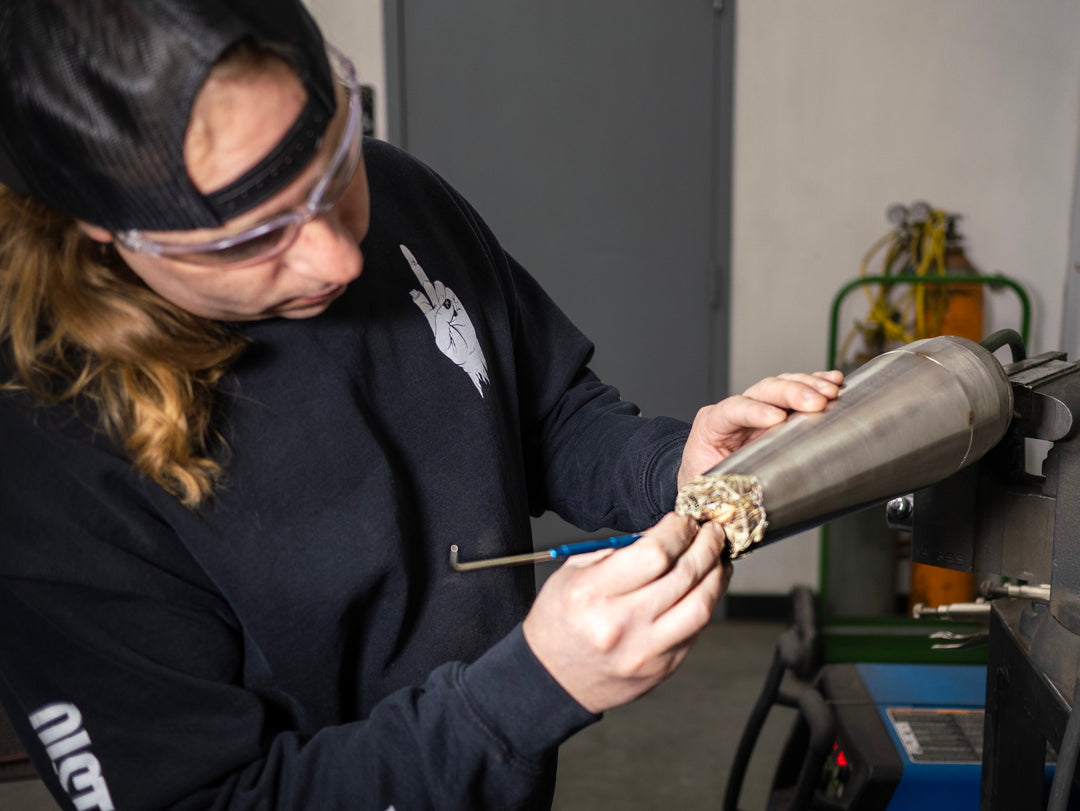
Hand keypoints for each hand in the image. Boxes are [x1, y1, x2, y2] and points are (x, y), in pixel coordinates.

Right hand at [522, 514, 732, 713]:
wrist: (553, 679)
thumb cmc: (560, 621)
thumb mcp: (574, 573)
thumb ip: (617, 552)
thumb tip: (665, 534)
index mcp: (594, 593)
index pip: (654, 553)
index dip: (677, 531)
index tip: (683, 521)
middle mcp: (621, 624)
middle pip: (684, 576)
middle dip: (705, 546)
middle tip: (712, 532)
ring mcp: (645, 651)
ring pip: (701, 606)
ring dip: (717, 575)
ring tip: (718, 558)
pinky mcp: (661, 668)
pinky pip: (696, 630)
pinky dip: (706, 603)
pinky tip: (706, 587)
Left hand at [677, 371, 842, 489]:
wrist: (707, 480)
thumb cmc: (707, 486)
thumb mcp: (709, 489)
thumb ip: (723, 491)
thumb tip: (740, 510)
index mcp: (712, 426)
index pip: (732, 410)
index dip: (754, 411)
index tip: (776, 418)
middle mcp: (734, 411)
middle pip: (762, 392)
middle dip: (791, 393)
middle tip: (816, 402)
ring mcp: (757, 408)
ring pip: (781, 387)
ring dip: (808, 386)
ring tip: (831, 391)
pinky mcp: (776, 412)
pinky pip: (794, 392)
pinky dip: (814, 385)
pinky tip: (833, 382)